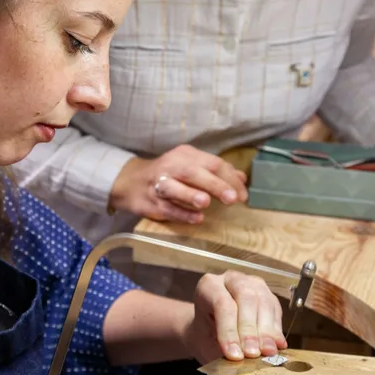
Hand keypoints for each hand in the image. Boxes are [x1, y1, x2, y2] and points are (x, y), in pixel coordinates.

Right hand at [110, 145, 247, 223]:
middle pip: (194, 173)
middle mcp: (171, 166)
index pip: (212, 163)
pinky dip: (182, 213)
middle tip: (232, 199)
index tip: (242, 195)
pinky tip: (196, 218)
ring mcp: (158, 184)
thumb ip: (215, 172)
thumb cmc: (169, 174)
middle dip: (214, 185)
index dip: (230, 179)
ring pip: (174, 188)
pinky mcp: (150, 202)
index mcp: (186, 155)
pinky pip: (167, 208)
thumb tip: (241, 178)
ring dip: (191, 195)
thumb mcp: (191, 166)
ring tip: (206, 203)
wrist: (131, 181)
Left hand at [182, 271, 286, 364]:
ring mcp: (252, 284)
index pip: (222, 304)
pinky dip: (276, 330)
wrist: (210, 330)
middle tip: (253, 353)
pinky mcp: (268, 295)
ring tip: (267, 352)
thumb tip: (239, 358)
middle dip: (250, 329)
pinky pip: (276, 309)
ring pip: (264, 301)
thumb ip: (220, 347)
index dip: (229, 331)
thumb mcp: (205, 342)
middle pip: (245, 297)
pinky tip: (277, 345)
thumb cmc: (206, 335)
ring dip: (266, 330)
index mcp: (209, 285)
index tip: (234, 355)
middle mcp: (232, 279)